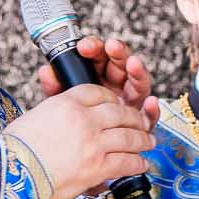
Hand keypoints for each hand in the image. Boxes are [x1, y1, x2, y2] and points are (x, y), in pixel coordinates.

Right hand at [4, 83, 155, 198]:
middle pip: (120, 112)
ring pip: (129, 136)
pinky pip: (126, 162)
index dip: (111, 98)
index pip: (97, 92)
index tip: (117, 104)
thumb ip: (56, 113)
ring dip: (142, 139)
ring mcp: (93, 143)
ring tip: (148, 141)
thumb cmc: (14, 151)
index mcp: (65, 103)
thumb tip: (66, 118)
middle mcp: (83, 119)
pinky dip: (137, 163)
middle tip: (141, 122)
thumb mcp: (34, 118)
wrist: (8, 175)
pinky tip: (141, 164)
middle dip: (134, 118)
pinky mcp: (97, 166)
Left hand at [38, 34, 159, 124]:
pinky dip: (152, 109)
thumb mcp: (62, 104)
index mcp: (96, 76)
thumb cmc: (71, 125)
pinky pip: (148, 114)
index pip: (98, 56)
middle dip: (117, 53)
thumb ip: (57, 87)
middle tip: (111, 46)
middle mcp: (115, 86)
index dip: (94, 48)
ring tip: (133, 64)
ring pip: (138, 82)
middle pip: (120, 64)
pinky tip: (151, 103)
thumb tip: (46, 70)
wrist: (78, 153)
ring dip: (137, 71)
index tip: (85, 46)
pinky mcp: (140, 122)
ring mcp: (129, 102)